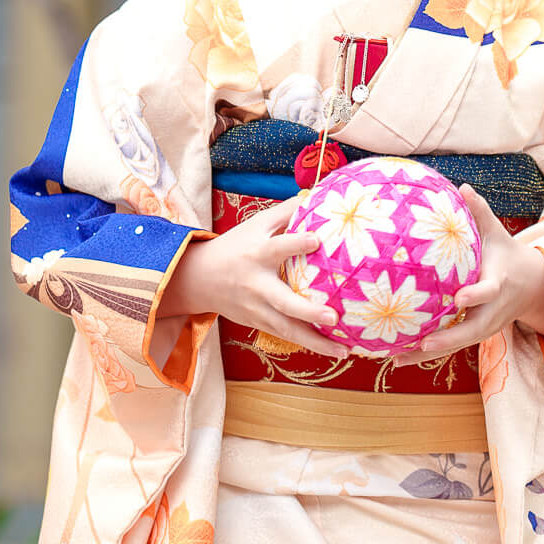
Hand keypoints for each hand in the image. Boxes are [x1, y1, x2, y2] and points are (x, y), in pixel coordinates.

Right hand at [158, 190, 340, 357]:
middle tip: (333, 317)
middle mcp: (258, 284)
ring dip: (316, 342)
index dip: (297, 243)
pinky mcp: (258, 323)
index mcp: (258, 253)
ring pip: (287, 329)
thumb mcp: (257, 224)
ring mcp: (257, 308)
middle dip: (308, 312)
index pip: (278, 247)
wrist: (200, 278)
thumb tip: (318, 193)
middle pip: (283, 302)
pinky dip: (309, 344)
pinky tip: (334, 350)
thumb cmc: (237, 245)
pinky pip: (286, 336)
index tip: (317, 241)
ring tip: (343, 350)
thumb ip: (287, 211)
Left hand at [390, 184, 543, 366]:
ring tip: (398, 358)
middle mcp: (491, 312)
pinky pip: (449, 345)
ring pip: (456, 344)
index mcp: (498, 285)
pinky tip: (398, 356)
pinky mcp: (473, 335)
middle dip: (447, 340)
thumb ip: (481, 212)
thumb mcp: (498, 233)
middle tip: (422, 344)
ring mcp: (483, 327)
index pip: (488, 292)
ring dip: (428, 353)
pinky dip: (426, 353)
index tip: (459, 298)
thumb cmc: (506, 254)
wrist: (531, 287)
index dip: (475, 296)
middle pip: (470, 331)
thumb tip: (463, 186)